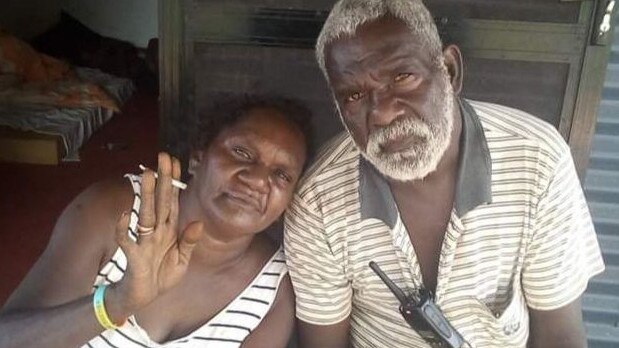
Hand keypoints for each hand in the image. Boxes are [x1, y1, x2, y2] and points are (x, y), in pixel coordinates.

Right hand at [111, 152, 202, 315]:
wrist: (143, 297)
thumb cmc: (161, 276)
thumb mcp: (182, 260)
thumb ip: (189, 241)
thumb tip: (199, 222)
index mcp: (169, 230)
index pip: (173, 200)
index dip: (175, 182)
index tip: (176, 161)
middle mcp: (156, 231)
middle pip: (160, 200)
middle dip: (162, 179)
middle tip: (162, 156)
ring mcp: (145, 241)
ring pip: (146, 213)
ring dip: (146, 194)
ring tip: (147, 173)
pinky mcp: (134, 256)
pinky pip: (128, 241)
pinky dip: (124, 229)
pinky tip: (125, 214)